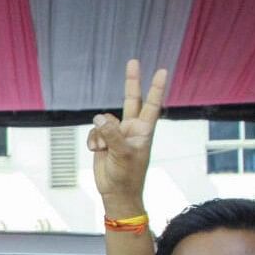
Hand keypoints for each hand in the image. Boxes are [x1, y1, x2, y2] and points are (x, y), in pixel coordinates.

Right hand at [86, 60, 167, 214]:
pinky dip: (92, 141)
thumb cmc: (127, 175)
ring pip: (103, 121)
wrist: (116, 192)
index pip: (151, 104)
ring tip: (102, 150)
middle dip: (131, 82)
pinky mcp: (103, 141)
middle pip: (131, 99)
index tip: (162, 70)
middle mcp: (131, 128)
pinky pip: (93, 132)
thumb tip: (99, 118)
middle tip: (133, 61)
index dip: (156, 87)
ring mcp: (117, 134)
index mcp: (143, 130)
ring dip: (99, 134)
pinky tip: (96, 151)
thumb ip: (111, 134)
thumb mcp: (122, 154)